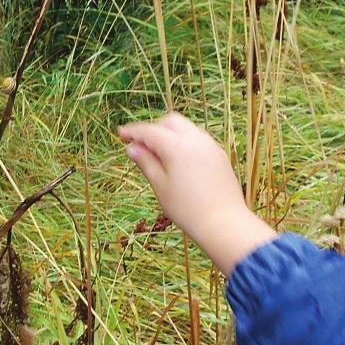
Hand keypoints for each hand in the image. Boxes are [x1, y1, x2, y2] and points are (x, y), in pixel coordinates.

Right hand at [119, 113, 276, 274]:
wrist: (224, 223)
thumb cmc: (187, 209)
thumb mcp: (160, 186)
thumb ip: (146, 162)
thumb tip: (132, 148)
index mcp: (177, 146)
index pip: (150, 131)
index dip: (134, 132)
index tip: (121, 134)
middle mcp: (196, 140)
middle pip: (170, 122)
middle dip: (154, 128)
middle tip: (141, 145)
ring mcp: (210, 146)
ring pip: (186, 129)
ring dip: (170, 134)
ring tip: (159, 154)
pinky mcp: (219, 155)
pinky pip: (198, 140)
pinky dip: (184, 142)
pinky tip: (178, 160)